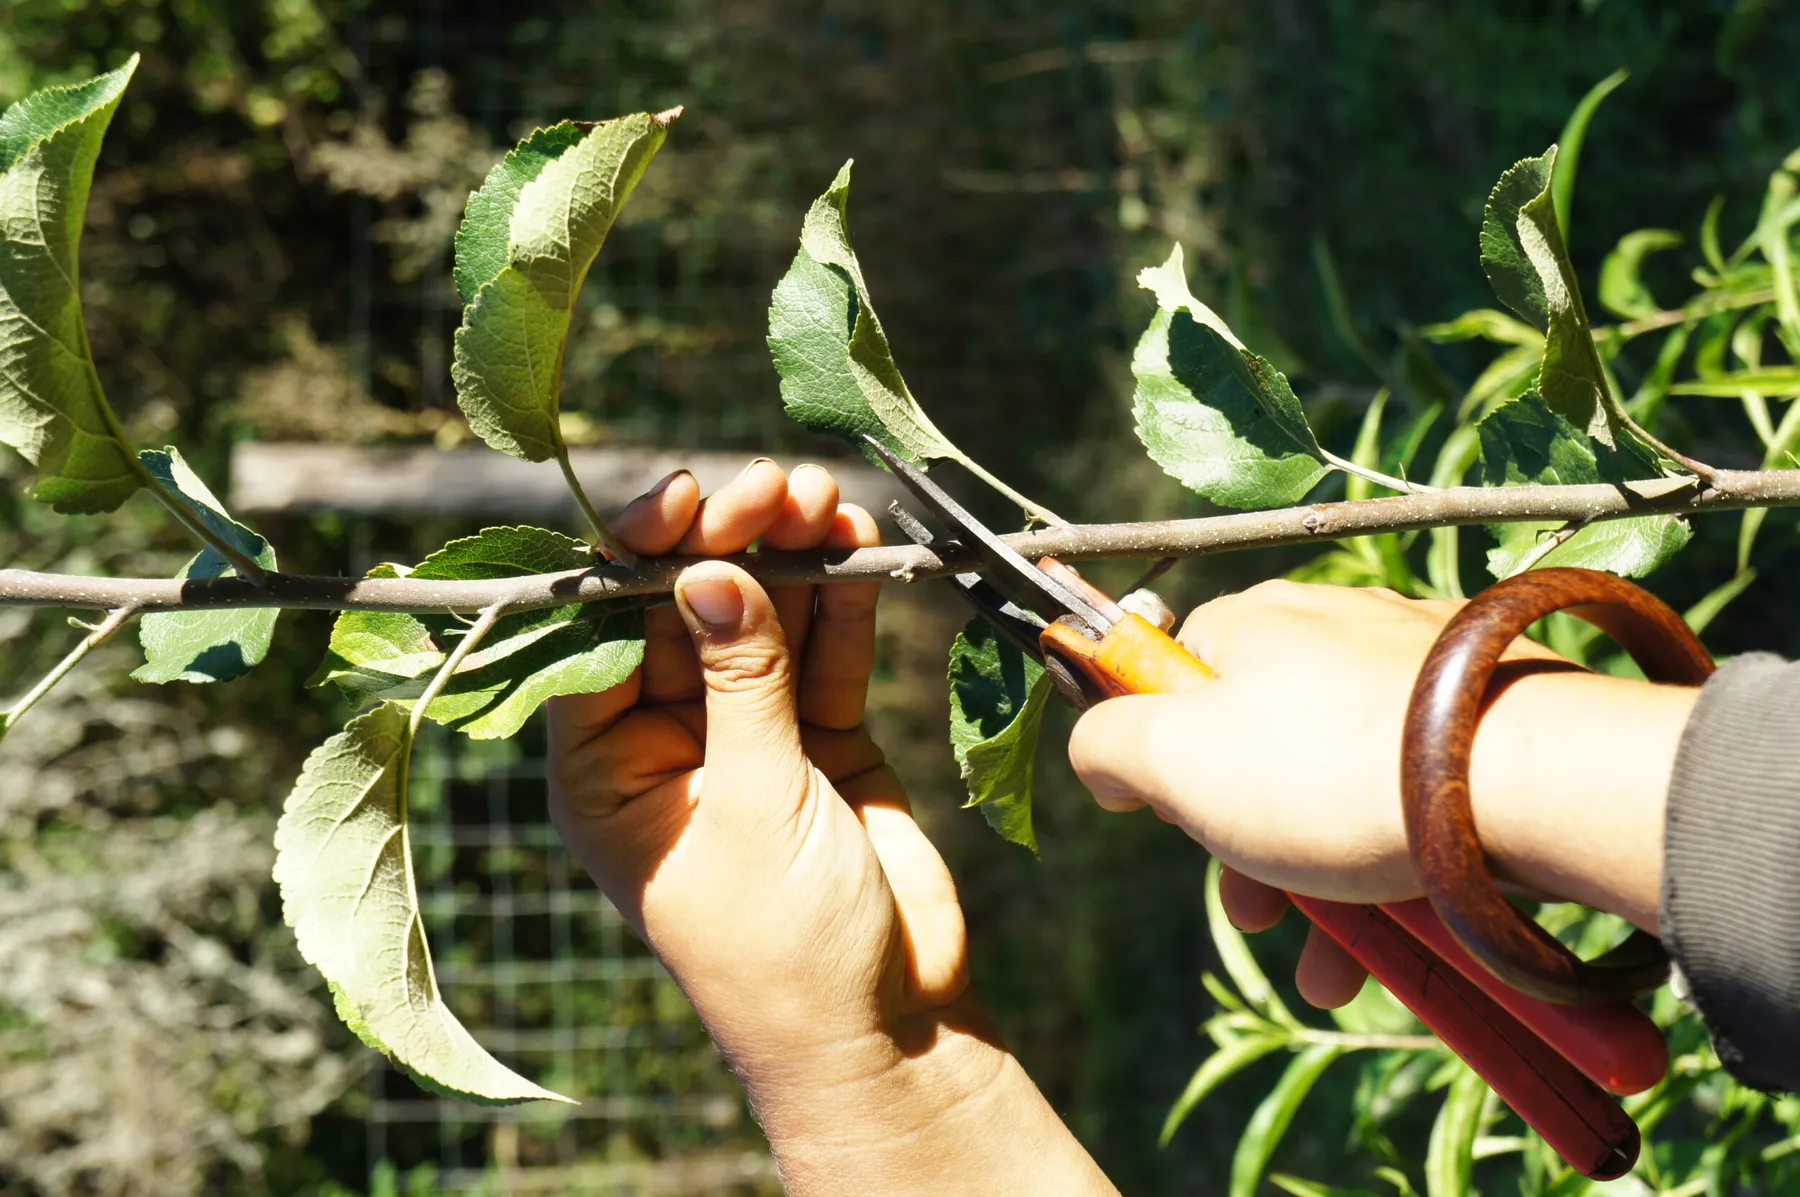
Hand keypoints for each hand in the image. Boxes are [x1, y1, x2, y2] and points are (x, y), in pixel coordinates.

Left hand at [547, 459, 1114, 1196]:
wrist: (888, 1027)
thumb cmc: (785, 945)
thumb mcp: (754, 806)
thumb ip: (740, 679)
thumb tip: (710, 568)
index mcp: (603, 772)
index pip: (595, 639)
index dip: (633, 560)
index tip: (681, 499)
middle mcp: (664, 743)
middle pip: (679, 613)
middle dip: (723, 543)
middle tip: (770, 487)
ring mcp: (745, 737)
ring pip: (756, 620)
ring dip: (787, 556)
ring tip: (821, 497)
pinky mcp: (820, 740)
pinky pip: (821, 652)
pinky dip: (841, 601)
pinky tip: (856, 544)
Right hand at [1067, 580, 1698, 1006]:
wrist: (1528, 783)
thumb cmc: (1329, 771)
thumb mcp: (1173, 759)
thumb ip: (1106, 746)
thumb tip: (1101, 755)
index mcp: (1252, 623)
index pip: (1174, 674)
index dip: (1161, 756)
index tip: (1178, 822)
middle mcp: (1334, 627)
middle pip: (1258, 744)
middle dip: (1245, 847)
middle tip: (1255, 918)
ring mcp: (1417, 672)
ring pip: (1338, 786)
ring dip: (1319, 886)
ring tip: (1334, 972)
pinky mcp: (1487, 720)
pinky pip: (1413, 797)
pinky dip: (1392, 870)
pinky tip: (1399, 941)